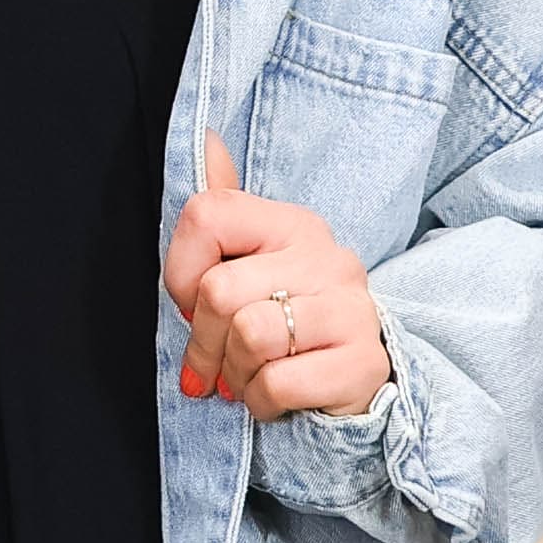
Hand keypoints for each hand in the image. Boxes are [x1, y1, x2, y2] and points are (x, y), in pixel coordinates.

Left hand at [163, 126, 394, 425]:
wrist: (353, 388)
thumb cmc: (286, 327)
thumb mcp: (252, 268)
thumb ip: (224, 212)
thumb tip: (207, 139)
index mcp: (293, 224)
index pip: (206, 215)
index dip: (178, 270)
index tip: (190, 303)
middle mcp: (328, 257)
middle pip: (218, 290)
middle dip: (202, 342)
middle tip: (214, 364)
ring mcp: (352, 309)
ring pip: (249, 337)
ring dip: (233, 375)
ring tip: (247, 379)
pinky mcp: (363, 362)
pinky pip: (277, 383)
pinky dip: (260, 403)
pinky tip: (273, 398)